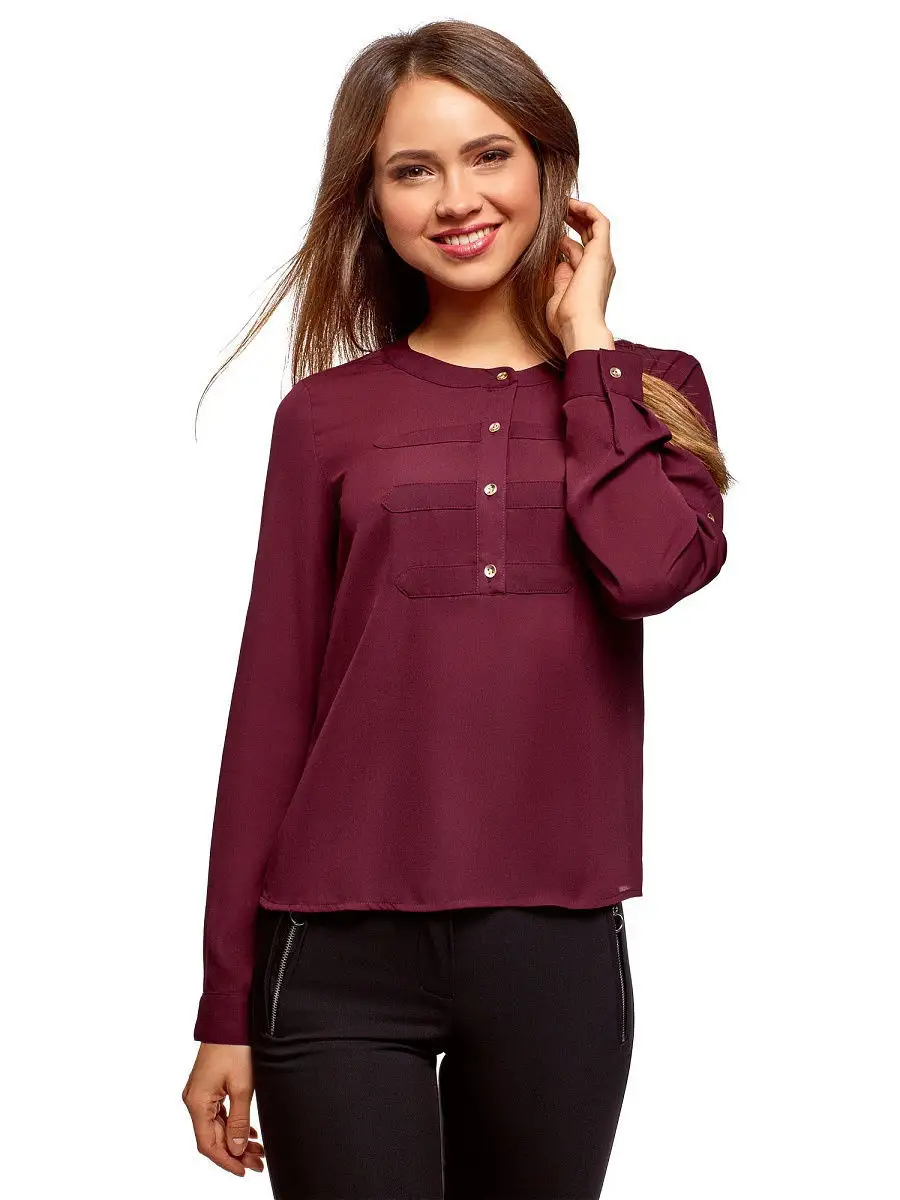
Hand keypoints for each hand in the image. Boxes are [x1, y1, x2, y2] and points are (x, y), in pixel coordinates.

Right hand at [183, 1043, 265, 1176]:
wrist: (229, 1017)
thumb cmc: (235, 1047)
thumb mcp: (243, 1087)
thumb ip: (239, 1121)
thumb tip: (236, 1150)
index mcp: (197, 1102)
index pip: (208, 1144)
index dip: (226, 1161)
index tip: (244, 1171)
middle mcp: (194, 1100)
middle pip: (214, 1137)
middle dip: (236, 1152)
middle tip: (259, 1162)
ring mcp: (200, 1093)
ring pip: (217, 1127)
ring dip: (236, 1139)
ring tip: (258, 1150)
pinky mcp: (208, 1086)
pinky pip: (219, 1114)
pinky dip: (233, 1125)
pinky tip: (249, 1132)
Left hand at [546, 198, 616, 354]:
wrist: (579, 327)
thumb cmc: (567, 321)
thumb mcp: (557, 295)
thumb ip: (559, 278)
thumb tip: (558, 262)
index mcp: (590, 279)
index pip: (579, 252)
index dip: (564, 240)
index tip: (547, 234)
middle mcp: (600, 267)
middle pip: (590, 236)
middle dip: (574, 220)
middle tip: (557, 210)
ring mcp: (603, 259)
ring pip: (596, 226)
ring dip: (580, 211)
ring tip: (562, 202)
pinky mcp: (602, 253)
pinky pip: (600, 222)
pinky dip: (587, 210)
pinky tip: (571, 204)